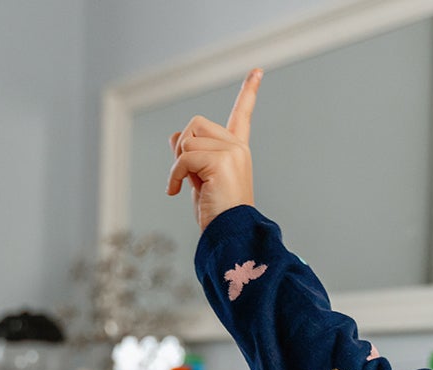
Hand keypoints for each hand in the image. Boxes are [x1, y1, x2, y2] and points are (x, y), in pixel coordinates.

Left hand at [167, 68, 261, 229]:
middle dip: (183, 148)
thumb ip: (190, 155)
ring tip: (188, 187)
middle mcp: (237, 147)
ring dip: (178, 164)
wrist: (230, 234)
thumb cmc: (217, 214)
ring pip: (187, 140)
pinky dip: (175, 175)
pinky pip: (184, 156)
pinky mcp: (222, 160)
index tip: (257, 71)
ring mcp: (232, 152)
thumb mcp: (198, 180)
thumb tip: (175, 135)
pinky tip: (177, 192)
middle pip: (195, 124)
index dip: (248, 92)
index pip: (242, 114)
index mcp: (237, 150)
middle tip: (187, 176)